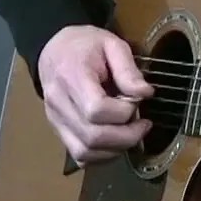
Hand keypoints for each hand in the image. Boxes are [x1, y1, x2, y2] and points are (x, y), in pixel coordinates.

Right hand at [38, 25, 153, 166]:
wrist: (54, 49)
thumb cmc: (86, 45)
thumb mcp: (112, 45)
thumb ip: (128, 70)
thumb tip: (145, 94)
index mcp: (72, 77)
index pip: (96, 109)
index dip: (123, 112)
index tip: (139, 102)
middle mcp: (59, 103)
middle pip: (92, 137)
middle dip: (126, 137)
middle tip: (144, 125)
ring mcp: (56, 120)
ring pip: (85, 152)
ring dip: (116, 149)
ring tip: (132, 133)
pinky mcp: (58, 130)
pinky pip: (79, 155)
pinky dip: (101, 155)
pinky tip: (116, 141)